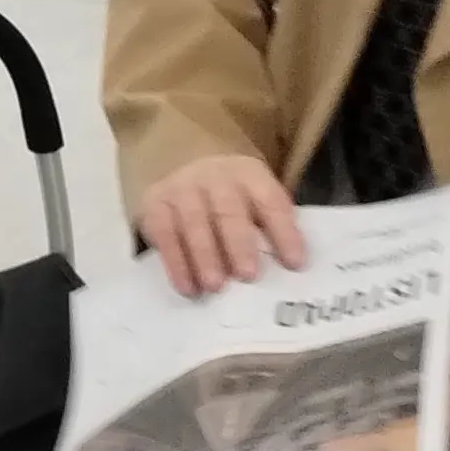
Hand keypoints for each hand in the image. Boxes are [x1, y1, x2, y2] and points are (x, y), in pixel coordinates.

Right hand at [136, 153, 307, 299]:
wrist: (184, 164)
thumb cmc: (231, 197)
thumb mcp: (255, 199)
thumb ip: (270, 227)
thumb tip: (288, 270)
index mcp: (250, 174)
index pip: (271, 201)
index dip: (284, 232)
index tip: (295, 264)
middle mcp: (215, 177)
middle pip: (228, 210)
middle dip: (239, 244)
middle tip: (248, 275)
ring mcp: (182, 188)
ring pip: (194, 221)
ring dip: (205, 255)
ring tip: (215, 286)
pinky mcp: (155, 203)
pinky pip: (164, 233)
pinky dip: (175, 262)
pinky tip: (186, 286)